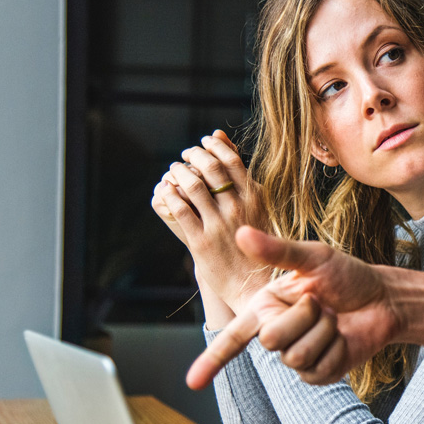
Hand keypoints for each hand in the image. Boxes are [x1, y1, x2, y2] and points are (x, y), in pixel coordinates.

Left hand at [151, 130, 269, 314]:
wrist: (254, 284)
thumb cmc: (257, 243)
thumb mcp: (258, 207)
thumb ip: (242, 178)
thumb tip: (223, 139)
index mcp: (255, 198)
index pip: (232, 160)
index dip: (215, 146)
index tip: (205, 141)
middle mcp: (238, 209)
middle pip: (211, 168)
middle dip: (194, 155)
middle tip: (186, 154)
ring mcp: (219, 225)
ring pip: (193, 187)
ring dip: (179, 172)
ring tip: (174, 170)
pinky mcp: (201, 242)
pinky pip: (180, 211)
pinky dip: (169, 195)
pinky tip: (166, 190)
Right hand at [186, 226, 423, 388]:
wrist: (382, 299)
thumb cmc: (347, 275)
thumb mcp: (314, 257)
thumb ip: (278, 250)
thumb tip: (242, 233)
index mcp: (266, 306)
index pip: (233, 337)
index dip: (211, 360)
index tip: (191, 382)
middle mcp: (277, 332)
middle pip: (270, 339)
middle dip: (303, 316)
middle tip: (322, 303)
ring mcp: (297, 355)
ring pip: (294, 355)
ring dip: (322, 332)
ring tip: (334, 318)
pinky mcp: (318, 373)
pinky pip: (316, 369)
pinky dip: (334, 349)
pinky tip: (342, 337)